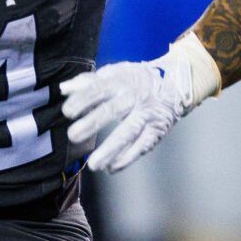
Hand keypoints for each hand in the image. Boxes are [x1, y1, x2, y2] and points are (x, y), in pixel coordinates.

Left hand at [60, 40, 213, 173]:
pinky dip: (127, 159)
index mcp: (121, 81)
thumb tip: (64, 89)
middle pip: (112, 111)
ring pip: (129, 133)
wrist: (176, 84)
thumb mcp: (115, 73)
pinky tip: (111, 168)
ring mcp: (147, 115)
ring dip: (111, 149)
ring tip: (94, 165)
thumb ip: (88, 81)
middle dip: (92, 123)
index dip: (83, 100)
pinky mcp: (157, 131)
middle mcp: (135, 98)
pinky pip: (142, 146)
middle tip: (73, 135)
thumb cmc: (138, 80)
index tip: (67, 112)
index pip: (99, 89)